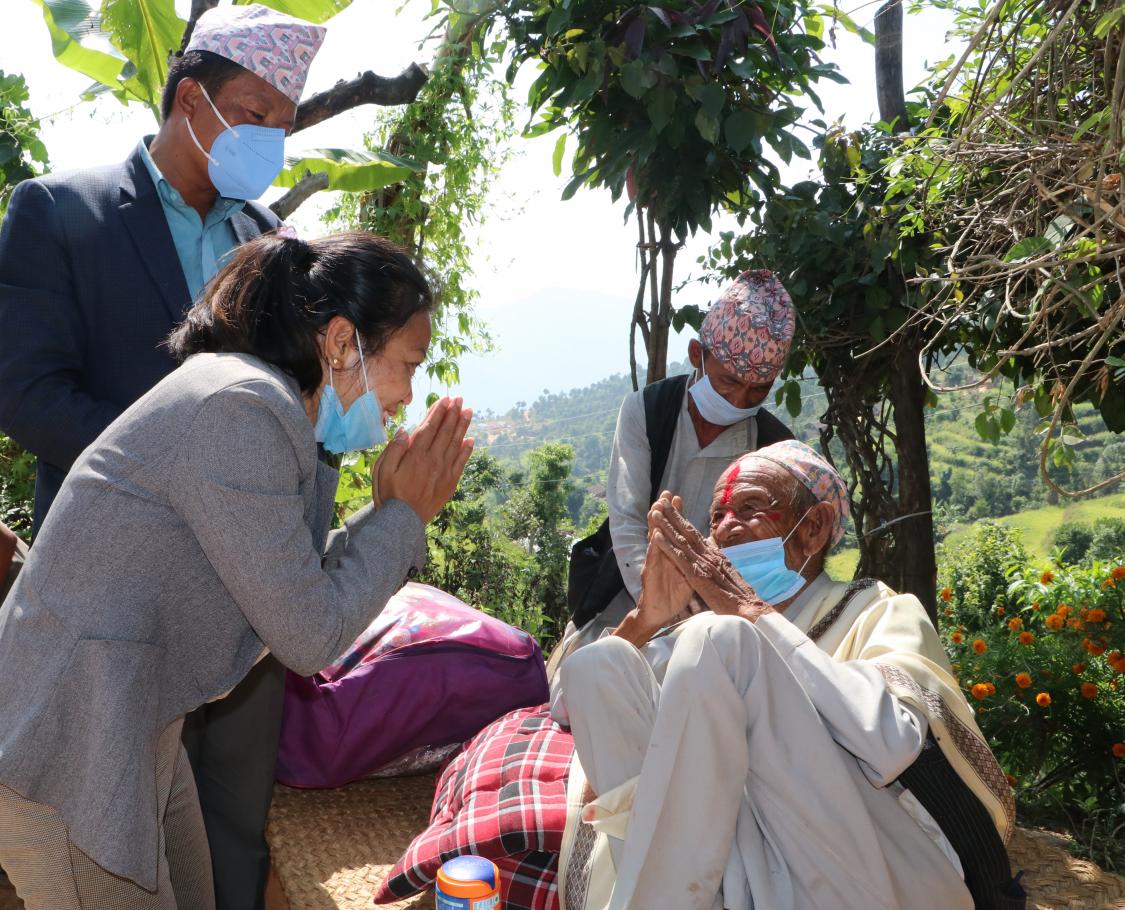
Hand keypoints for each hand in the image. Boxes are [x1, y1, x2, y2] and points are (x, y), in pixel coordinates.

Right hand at [376, 397, 473, 523]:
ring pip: (456, 444)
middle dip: (453, 413)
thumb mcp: (382, 470)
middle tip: (459, 399)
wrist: (402, 522)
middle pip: (445, 432)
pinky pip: (461, 463)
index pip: (430, 428)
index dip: (438, 412)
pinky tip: (471, 440)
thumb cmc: (389, 494)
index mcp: (415, 455)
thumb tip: (404, 431)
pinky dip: (467, 450)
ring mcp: (443, 472)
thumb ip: (393, 449)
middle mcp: (432, 461)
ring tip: (468, 411)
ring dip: (463, 426)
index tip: (445, 399)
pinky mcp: (450, 483)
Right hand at [634, 492, 693, 632]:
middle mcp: (661, 556)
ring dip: (655, 523)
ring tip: (656, 506)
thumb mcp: (687, 576)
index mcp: (672, 555)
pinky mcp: (650, 575)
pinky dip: (654, 547)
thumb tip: (704, 550)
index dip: (676, 515)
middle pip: (663, 529)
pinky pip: (652, 559)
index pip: (674, 532)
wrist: (658, 615)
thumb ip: (692, 561)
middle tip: (666, 493)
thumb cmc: (673, 596)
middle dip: (664, 511)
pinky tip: (654, 535)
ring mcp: (654, 564)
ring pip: (655, 540)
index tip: (678, 498)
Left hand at [648, 497, 773, 622]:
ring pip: (681, 541)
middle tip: (661, 500)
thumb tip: (713, 547)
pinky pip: (678, 558)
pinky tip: (656, 536)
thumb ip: (719, 560)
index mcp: (715, 555)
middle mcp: (709, 555)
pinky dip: (666, 545)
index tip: (674, 508)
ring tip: (655, 511)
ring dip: (666, 525)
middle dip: (673, 516)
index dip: (684, 521)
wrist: (750, 610)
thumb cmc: (741, 597)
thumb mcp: (729, 574)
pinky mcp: (697, 576)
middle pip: (688, 532)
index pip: (696, 535)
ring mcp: (703, 564)